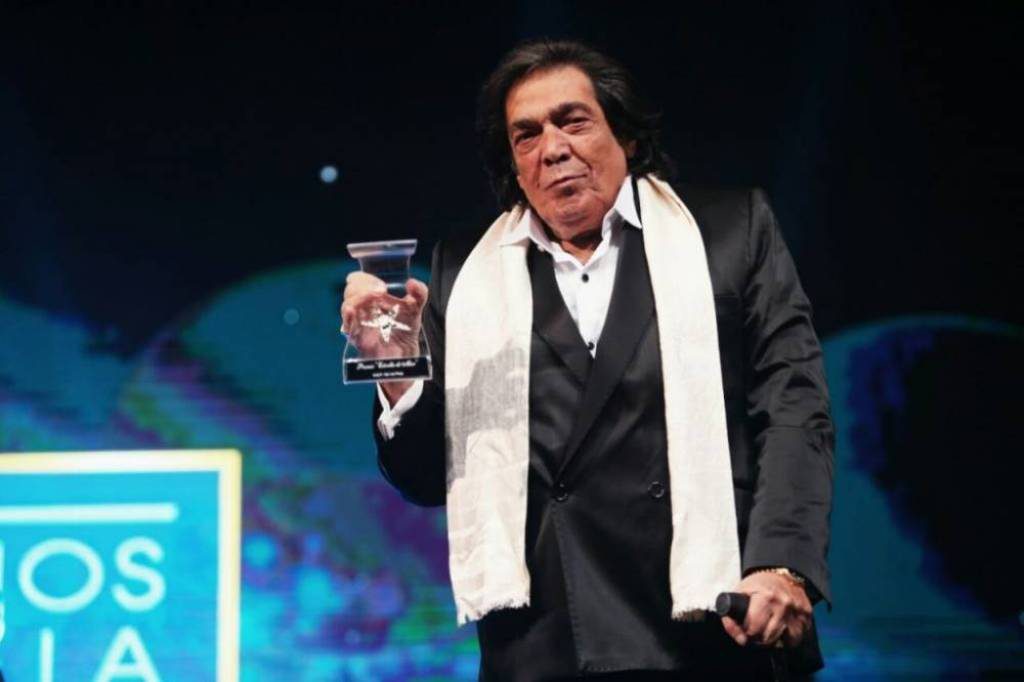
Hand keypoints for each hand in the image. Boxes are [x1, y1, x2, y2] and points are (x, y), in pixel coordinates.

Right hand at [340, 273, 428, 402]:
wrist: (406, 355)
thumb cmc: (405, 329)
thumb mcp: (415, 308)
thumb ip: (419, 293)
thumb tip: (412, 282)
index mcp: (372, 297)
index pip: (359, 280)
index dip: (364, 278)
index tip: (382, 286)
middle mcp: (363, 308)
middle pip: (350, 290)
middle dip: (362, 286)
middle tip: (380, 291)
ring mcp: (358, 322)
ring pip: (347, 305)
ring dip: (357, 298)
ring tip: (374, 299)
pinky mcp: (358, 337)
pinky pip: (347, 326)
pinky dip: (347, 317)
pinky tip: (351, 310)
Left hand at [720, 570, 811, 648]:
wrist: (781, 571)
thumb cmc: (759, 584)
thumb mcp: (740, 593)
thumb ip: (731, 617)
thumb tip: (740, 639)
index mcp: (765, 597)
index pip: (755, 629)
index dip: (747, 634)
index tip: (746, 631)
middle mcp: (784, 604)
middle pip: (770, 638)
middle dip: (760, 639)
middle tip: (757, 632)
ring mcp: (798, 610)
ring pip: (789, 641)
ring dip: (778, 640)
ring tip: (770, 630)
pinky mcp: (807, 614)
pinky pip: (800, 635)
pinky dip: (791, 636)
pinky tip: (784, 627)